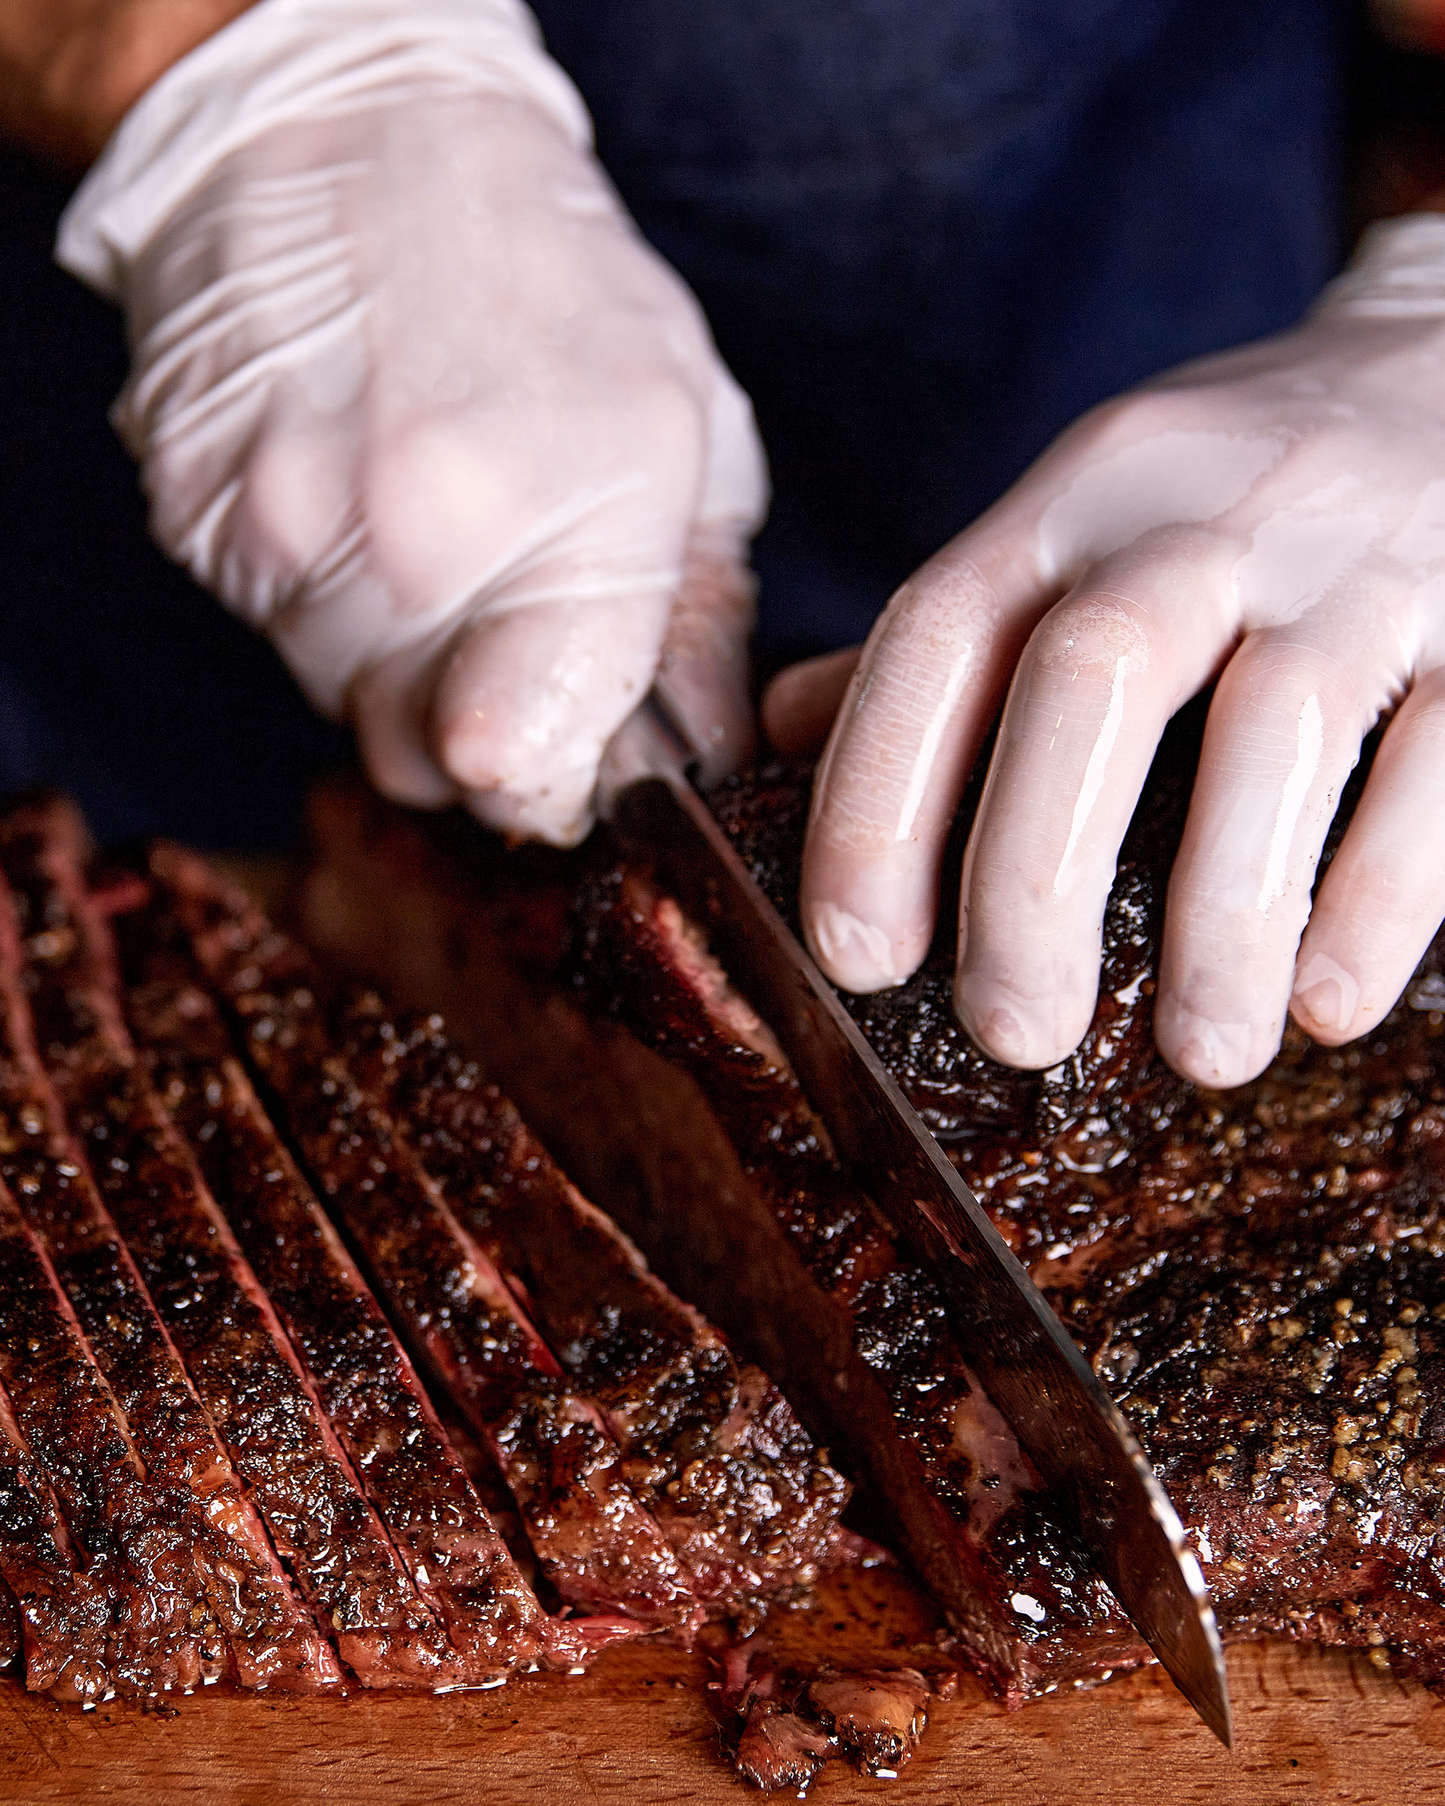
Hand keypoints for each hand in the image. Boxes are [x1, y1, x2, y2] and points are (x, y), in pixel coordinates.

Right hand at [58, 0, 766, 843]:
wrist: (342, 138)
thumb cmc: (543, 278)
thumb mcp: (684, 428)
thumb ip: (698, 613)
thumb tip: (697, 755)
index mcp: (571, 518)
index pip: (531, 771)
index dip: (555, 782)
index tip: (568, 743)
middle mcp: (415, 541)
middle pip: (430, 767)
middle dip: (480, 732)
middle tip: (505, 632)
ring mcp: (288, 532)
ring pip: (346, 708)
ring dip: (399, 664)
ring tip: (431, 538)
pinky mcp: (201, 521)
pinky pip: (277, 634)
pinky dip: (324, 603)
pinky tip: (358, 504)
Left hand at [771, 215, 1444, 1087]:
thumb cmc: (1224, 489)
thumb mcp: (1072, 521)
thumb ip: (948, 635)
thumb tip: (779, 733)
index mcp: (1072, 503)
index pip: (936, 634)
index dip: (874, 801)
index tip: (855, 956)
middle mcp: (1204, 515)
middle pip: (1091, 677)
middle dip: (1032, 874)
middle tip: (1014, 1033)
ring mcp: (1359, 558)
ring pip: (1278, 724)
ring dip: (1225, 914)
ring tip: (1197, 1055)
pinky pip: (1443, 757)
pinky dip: (1384, 893)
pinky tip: (1329, 1003)